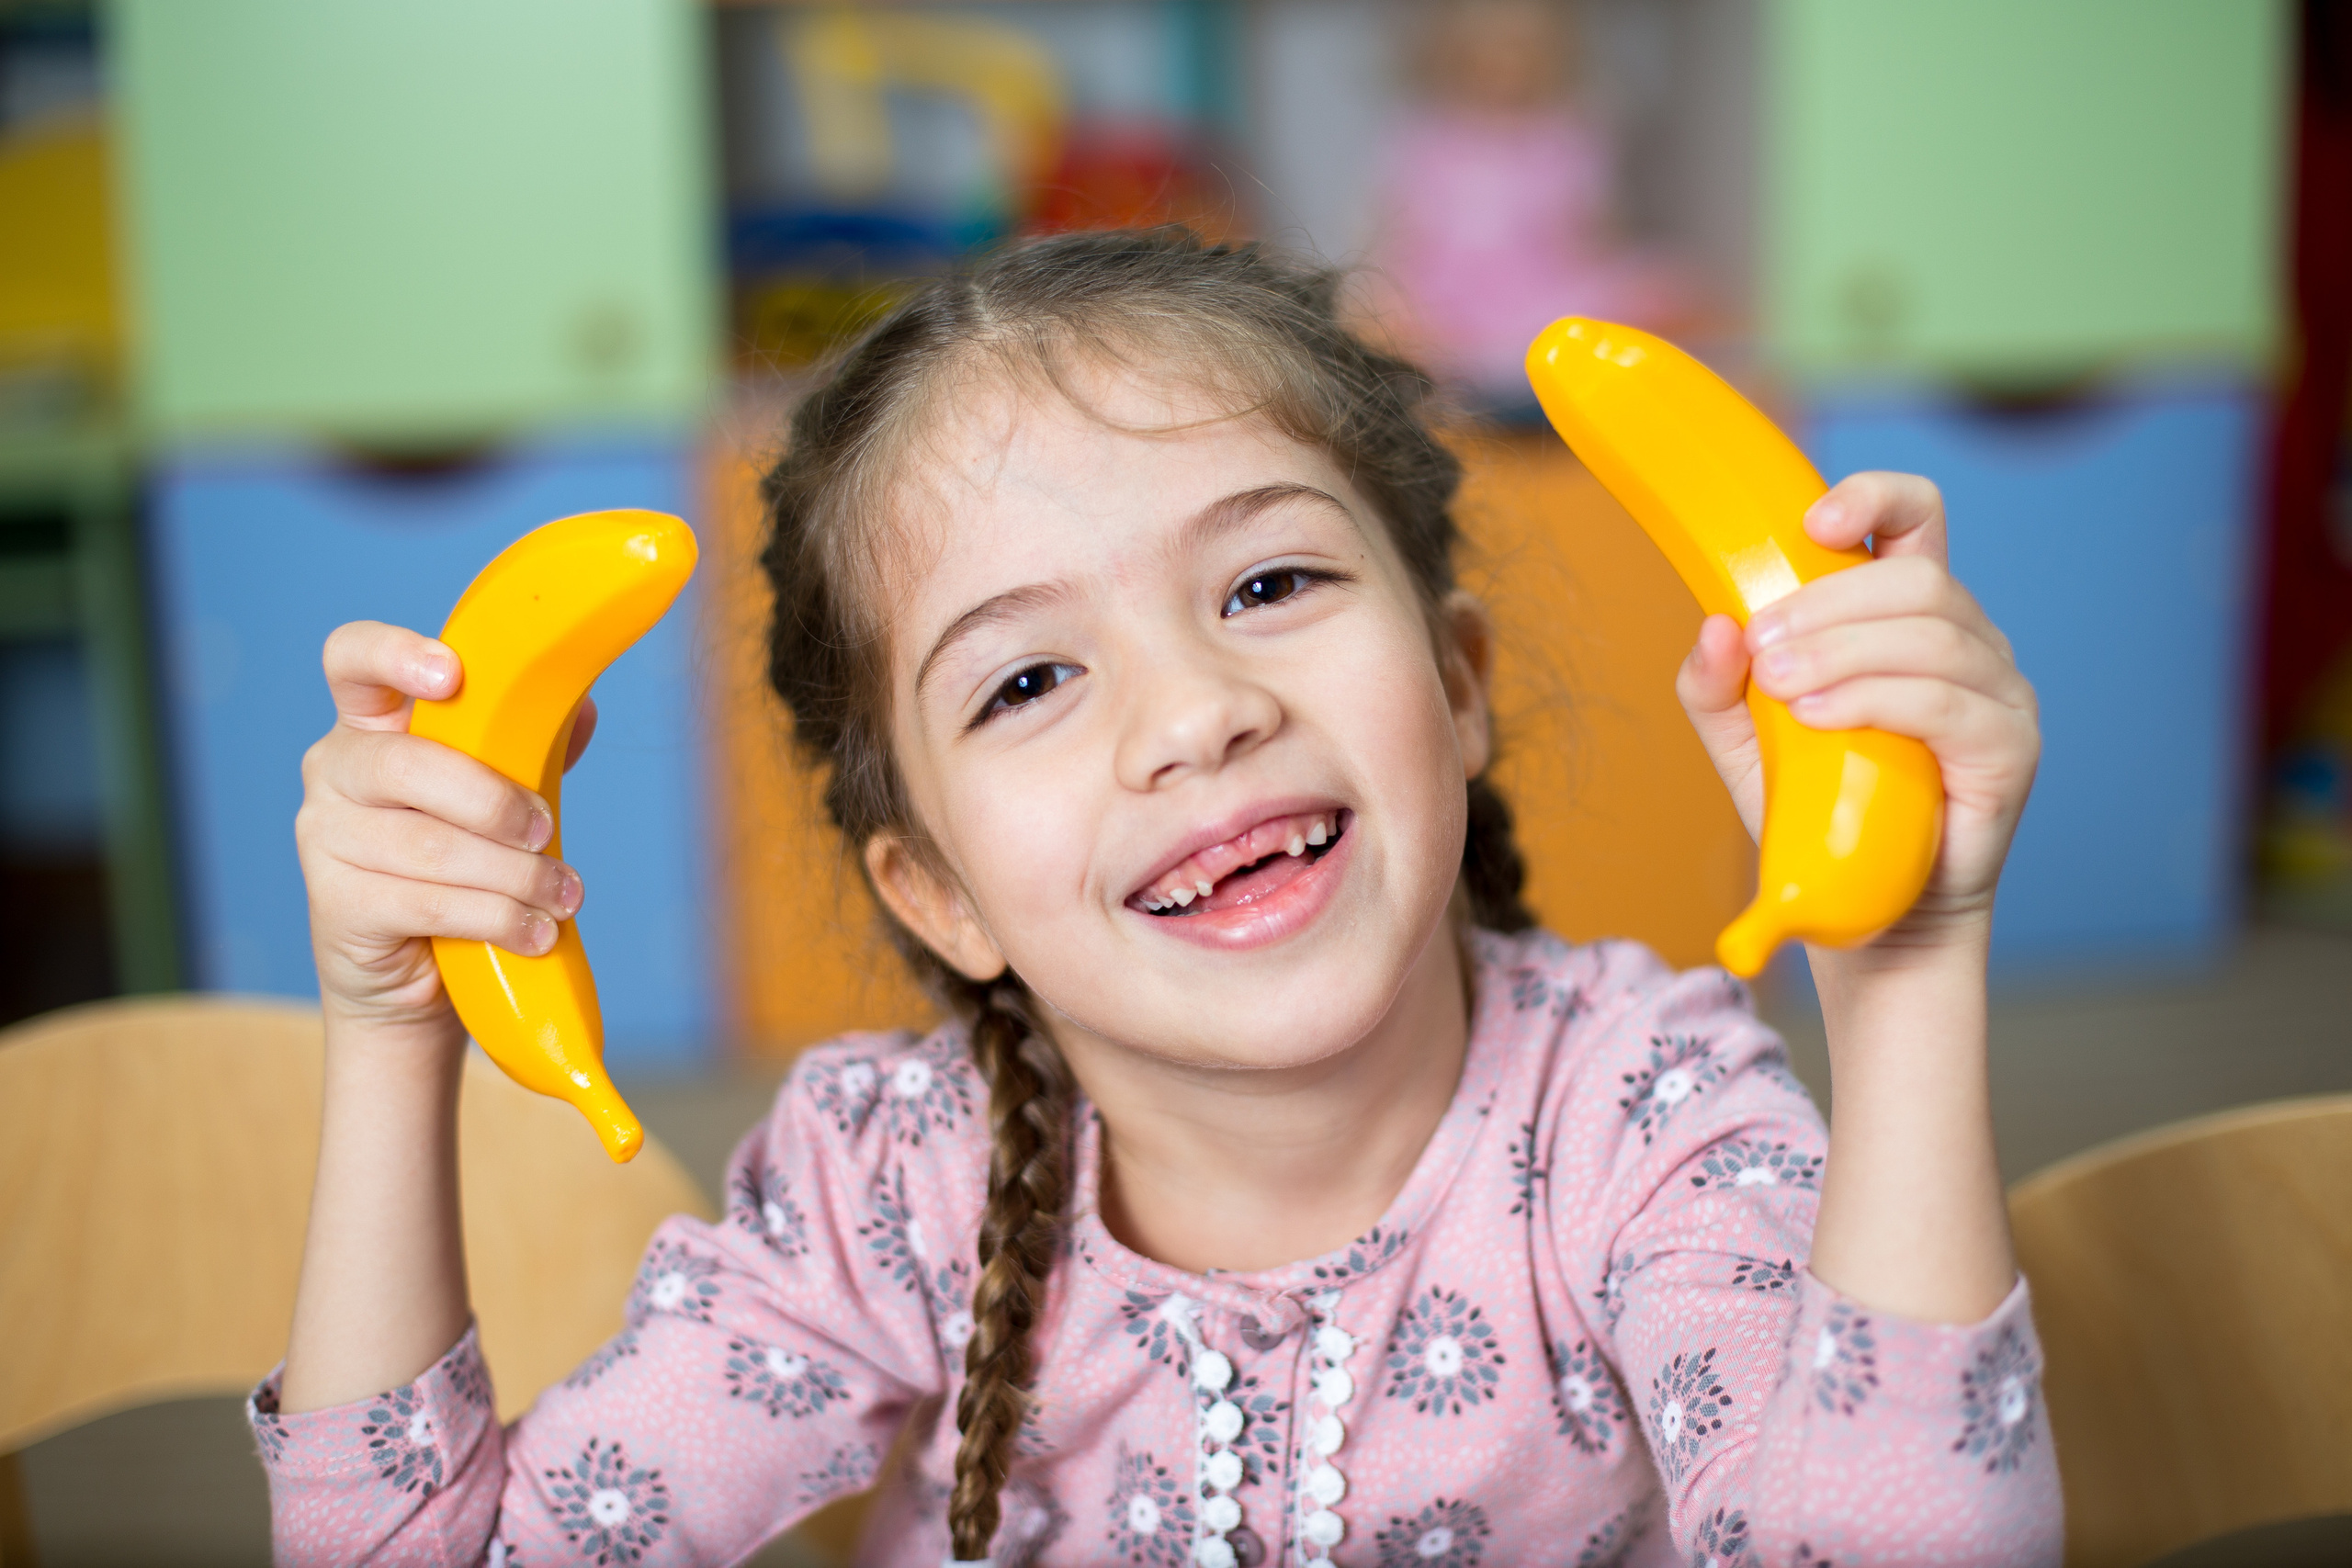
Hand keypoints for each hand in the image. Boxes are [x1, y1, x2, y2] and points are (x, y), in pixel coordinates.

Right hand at [294, 621, 596, 1031]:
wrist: (417, 979)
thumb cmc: (463, 868)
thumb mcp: (500, 798)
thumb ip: (528, 747)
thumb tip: (577, 705)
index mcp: (372, 724)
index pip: (352, 660)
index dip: (394, 654)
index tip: (451, 674)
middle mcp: (333, 771)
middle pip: (407, 764)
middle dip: (494, 801)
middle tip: (545, 831)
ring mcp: (324, 838)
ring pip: (430, 845)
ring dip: (515, 874)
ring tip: (561, 896)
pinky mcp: (336, 905)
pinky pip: (429, 903)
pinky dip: (496, 918)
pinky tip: (533, 932)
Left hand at [1674, 472, 2039, 946]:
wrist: (1864, 916)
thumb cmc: (1815, 815)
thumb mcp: (1744, 743)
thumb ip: (1718, 686)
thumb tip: (1714, 624)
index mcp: (1909, 617)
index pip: (1915, 520)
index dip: (1874, 496)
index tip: (1811, 522)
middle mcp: (1967, 642)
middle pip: (1916, 577)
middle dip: (1829, 603)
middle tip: (1763, 647)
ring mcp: (1999, 693)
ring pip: (1933, 635)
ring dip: (1843, 651)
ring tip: (1781, 689)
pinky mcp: (2008, 749)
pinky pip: (1948, 703)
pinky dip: (1875, 701)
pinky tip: (1819, 717)